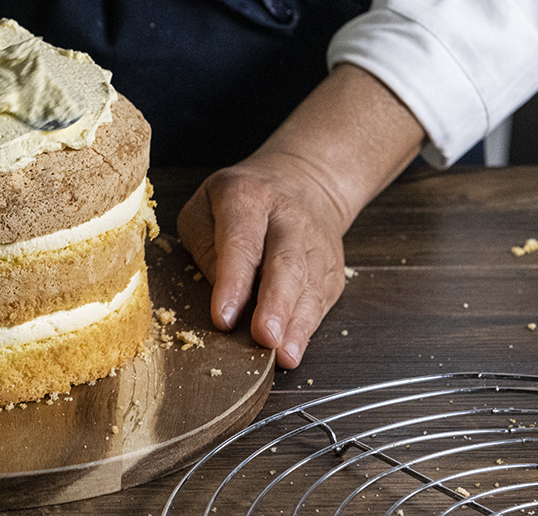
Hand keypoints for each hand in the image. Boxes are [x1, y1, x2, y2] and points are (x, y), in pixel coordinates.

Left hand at [175, 63, 425, 368]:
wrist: (302, 181)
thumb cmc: (240, 202)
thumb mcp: (205, 209)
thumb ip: (206, 250)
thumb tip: (220, 297)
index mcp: (247, 198)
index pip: (241, 244)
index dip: (233, 283)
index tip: (223, 318)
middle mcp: (287, 218)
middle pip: (284, 264)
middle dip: (274, 304)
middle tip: (262, 337)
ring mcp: (315, 243)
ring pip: (309, 285)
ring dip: (296, 323)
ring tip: (282, 354)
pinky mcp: (332, 267)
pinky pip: (321, 300)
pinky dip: (308, 326)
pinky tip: (294, 349)